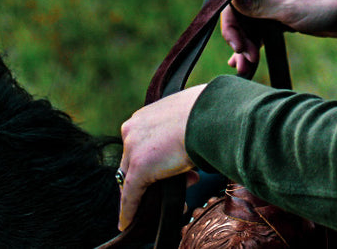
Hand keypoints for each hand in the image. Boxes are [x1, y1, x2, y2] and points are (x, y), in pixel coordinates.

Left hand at [116, 85, 204, 230]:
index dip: (156, 163)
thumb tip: (188, 148)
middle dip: (156, 179)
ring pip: (133, 179)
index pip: (141, 146)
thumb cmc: (207, 114)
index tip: (170, 169)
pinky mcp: (139, 168)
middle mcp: (133, 130)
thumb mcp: (189, 120)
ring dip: (151, 195)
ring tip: (179, 202)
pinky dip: (129, 210)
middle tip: (180, 186)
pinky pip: (130, 195)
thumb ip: (181, 134)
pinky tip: (127, 223)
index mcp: (145, 116)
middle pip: (134, 163)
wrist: (209, 115)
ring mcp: (134, 148)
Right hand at [222, 0, 336, 76]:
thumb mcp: (289, 8)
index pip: (236, 3)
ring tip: (244, 71)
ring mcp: (275, 7)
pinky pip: (263, 34)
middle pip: (242, 19)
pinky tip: (248, 61)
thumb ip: (259, 7)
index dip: (232, 27)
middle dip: (240, 42)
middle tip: (244, 65)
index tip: (239, 48)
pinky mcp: (284, 21)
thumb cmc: (325, 5)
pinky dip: (256, 47)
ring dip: (246, 49)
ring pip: (251, 29)